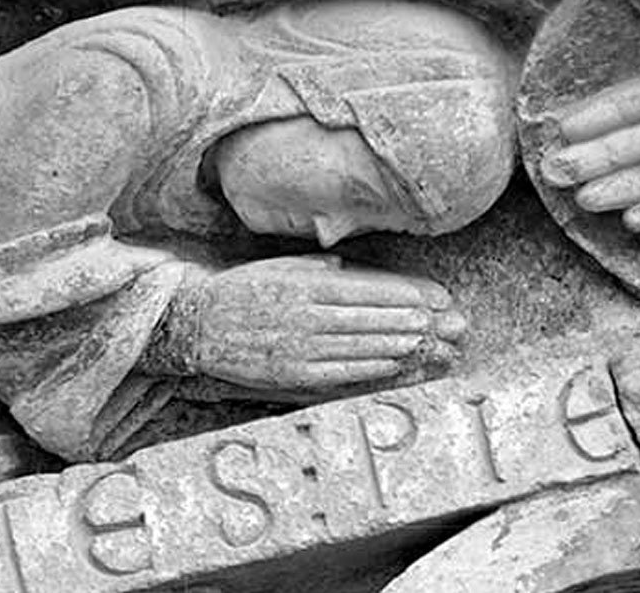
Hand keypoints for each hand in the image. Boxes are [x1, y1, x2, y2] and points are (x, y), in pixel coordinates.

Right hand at [183, 255, 463, 392]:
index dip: (405, 293)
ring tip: (427, 340)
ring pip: (361, 345)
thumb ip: (317, 266)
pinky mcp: (292, 373)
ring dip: (398, 343)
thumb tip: (348, 266)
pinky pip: (341, 370)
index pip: (368, 288)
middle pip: (371, 317)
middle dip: (412, 319)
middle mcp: (307, 314)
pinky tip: (393, 363)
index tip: (433, 296)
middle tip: (443, 321)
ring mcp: (300, 346)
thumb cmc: (242, 291)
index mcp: (306, 284)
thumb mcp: (279, 267)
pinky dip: (371, 367)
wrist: (196, 324)